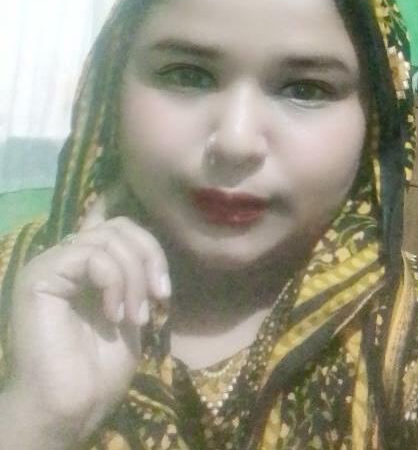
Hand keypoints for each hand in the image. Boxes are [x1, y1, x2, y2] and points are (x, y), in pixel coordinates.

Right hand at [6, 183, 170, 443]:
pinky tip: (114, 315)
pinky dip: (114, 282)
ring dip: (134, 278)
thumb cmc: (101, 367)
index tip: (164, 289)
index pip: (119, 225)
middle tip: (158, 300)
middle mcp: (66, 257)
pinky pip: (91, 255)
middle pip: (120, 227)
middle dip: (149, 260)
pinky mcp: (40, 275)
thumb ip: (134, 274)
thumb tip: (152, 248)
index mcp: (85, 264)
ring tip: (136, 317)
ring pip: (108, 238)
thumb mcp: (131, 308)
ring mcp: (50, 263)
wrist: (72, 406)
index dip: (149, 246)